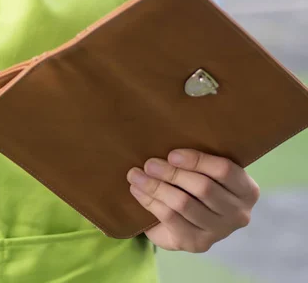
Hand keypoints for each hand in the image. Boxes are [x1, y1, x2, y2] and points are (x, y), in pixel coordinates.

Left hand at [127, 149, 259, 252]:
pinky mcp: (197, 243)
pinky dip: (150, 201)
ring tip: (135, 175)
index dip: (197, 160)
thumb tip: (165, 139)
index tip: (171, 154)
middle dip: (171, 173)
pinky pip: (170, 218)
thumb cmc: (194, 186)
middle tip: (148, 163)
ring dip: (155, 187)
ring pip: (183, 204)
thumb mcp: (203, 171)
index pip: (224, 170)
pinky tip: (137, 190)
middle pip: (202, 188)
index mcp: (247, 190)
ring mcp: (219, 232)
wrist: (184, 223)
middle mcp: (239, 214)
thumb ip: (196, 160)